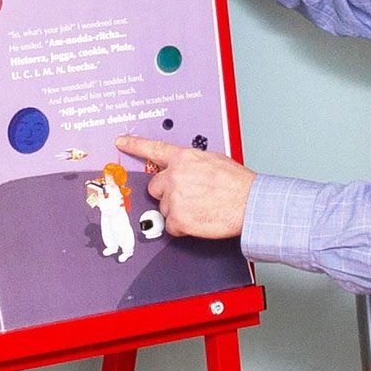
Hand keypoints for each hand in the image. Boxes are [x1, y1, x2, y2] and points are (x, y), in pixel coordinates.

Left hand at [116, 136, 252, 240]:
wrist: (249, 203)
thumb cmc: (239, 184)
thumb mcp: (214, 160)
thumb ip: (193, 164)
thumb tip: (188, 170)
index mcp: (184, 158)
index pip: (153, 148)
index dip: (134, 145)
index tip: (121, 142)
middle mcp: (175, 175)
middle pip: (155, 187)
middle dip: (167, 194)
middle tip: (186, 198)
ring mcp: (175, 198)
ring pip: (164, 208)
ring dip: (178, 212)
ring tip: (200, 210)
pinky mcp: (178, 219)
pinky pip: (171, 226)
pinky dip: (182, 228)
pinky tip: (198, 221)